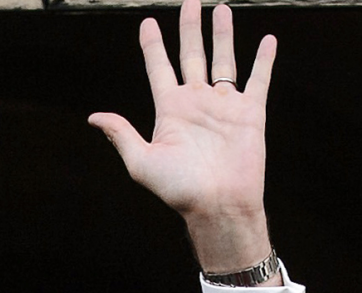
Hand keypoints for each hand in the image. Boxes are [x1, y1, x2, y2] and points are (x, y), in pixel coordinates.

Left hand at [88, 0, 277, 274]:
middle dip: (189, 29)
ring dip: (222, 34)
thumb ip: (121, 135)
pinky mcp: (250, 112)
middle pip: (191, 56)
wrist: (217, 204)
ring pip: (223, 59)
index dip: (152, 46)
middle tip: (189, 2)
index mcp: (170, 112)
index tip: (147, 23)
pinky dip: (263, 59)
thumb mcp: (141, 161)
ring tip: (221, 8)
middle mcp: (196, 103)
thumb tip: (94, 117)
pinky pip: (258, 79)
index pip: (159, 69)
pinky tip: (266, 39)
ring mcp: (224, 105)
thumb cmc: (178, 189)